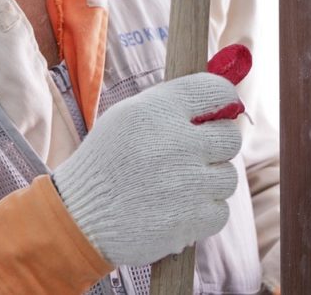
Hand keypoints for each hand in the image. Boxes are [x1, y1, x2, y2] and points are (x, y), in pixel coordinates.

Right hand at [52, 72, 242, 265]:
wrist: (79, 217)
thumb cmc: (108, 161)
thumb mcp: (128, 115)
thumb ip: (173, 103)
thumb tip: (224, 98)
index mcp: (159, 109)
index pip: (218, 91)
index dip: (224, 100)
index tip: (219, 112)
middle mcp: (177, 142)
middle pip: (231, 136)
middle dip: (216, 146)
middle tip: (192, 155)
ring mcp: (188, 182)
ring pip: (228, 177)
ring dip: (208, 182)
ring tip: (176, 186)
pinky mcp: (192, 218)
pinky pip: (220, 210)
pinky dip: (203, 213)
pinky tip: (177, 209)